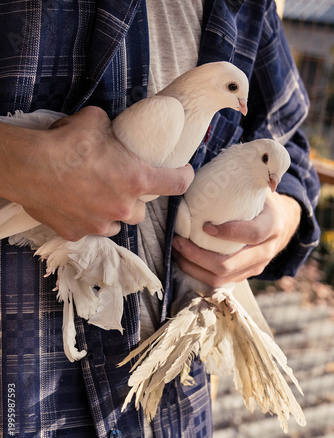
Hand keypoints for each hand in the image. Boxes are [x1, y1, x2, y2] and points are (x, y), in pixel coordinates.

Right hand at [0, 106, 193, 240]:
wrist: (29, 166)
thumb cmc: (65, 142)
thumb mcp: (96, 122)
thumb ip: (112, 131)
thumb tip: (111, 132)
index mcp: (136, 179)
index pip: (176, 184)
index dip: (183, 177)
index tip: (182, 173)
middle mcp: (123, 207)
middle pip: (141, 212)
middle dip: (135, 201)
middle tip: (121, 188)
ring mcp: (100, 224)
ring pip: (117, 225)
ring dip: (113, 214)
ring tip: (97, 199)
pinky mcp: (77, 234)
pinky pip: (89, 230)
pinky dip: (87, 220)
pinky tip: (74, 207)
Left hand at [172, 191, 301, 286]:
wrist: (281, 223)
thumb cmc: (261, 201)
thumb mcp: (259, 188)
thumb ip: (243, 179)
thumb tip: (210, 168)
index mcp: (272, 226)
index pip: (253, 234)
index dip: (229, 232)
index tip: (205, 225)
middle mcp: (266, 251)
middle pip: (229, 265)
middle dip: (198, 256)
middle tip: (178, 241)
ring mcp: (254, 268)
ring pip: (220, 278)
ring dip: (193, 267)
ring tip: (177, 251)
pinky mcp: (243, 276)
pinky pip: (217, 282)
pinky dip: (197, 272)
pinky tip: (183, 259)